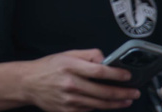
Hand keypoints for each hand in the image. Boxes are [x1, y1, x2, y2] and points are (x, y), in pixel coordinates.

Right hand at [17, 49, 139, 111]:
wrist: (27, 83)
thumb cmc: (47, 68)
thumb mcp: (66, 54)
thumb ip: (88, 55)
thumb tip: (106, 59)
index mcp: (69, 66)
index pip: (99, 71)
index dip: (116, 74)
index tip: (127, 75)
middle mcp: (70, 83)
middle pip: (103, 91)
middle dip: (123, 92)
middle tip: (133, 92)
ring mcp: (69, 99)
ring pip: (100, 103)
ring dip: (116, 103)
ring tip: (126, 100)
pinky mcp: (68, 110)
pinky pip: (89, 109)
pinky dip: (99, 106)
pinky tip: (105, 103)